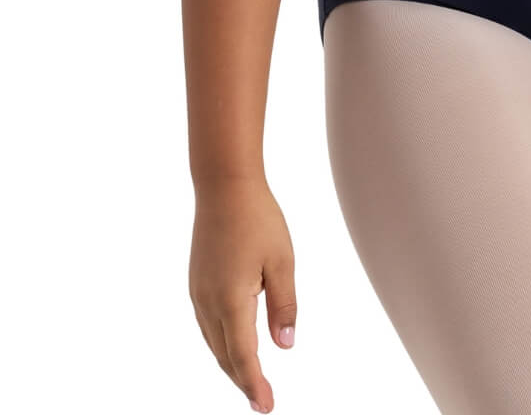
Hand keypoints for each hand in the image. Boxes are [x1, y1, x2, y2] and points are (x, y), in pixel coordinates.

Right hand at [189, 176, 296, 412]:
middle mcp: (208, 302)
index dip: (255, 384)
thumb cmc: (258, 219)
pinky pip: (207, 326)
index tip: (266, 406)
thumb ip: (284, 306)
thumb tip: (285, 345)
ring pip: (213, 343)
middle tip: (262, 401)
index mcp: (231, 300)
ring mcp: (198, 293)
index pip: (244, 356)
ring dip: (231, 364)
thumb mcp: (282, 262)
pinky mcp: (196, 283)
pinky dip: (221, 344)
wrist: (224, 187)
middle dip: (243, 380)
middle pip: (225, 356)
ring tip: (250, 380)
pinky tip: (232, 345)